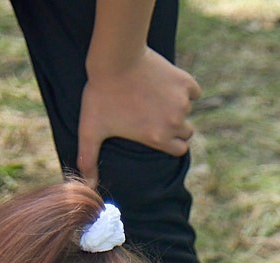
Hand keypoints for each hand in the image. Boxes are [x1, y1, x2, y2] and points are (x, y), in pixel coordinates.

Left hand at [76, 47, 201, 181]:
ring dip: (176, 105)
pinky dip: (184, 88)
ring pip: (187, 109)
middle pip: (186, 131)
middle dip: (175, 125)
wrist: (114, 59)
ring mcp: (181, 102)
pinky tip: (166, 83)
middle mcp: (174, 123)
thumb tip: (86, 187)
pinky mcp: (184, 82)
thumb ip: (88, 159)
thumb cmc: (101, 94)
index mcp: (158, 138)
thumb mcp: (91, 130)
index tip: (158, 132)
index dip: (170, 142)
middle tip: (155, 113)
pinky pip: (194, 91)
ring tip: (154, 95)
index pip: (179, 150)